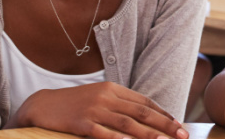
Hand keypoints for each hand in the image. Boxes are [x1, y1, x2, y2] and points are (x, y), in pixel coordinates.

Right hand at [15, 81, 187, 138]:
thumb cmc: (73, 104)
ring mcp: (93, 110)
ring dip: (149, 134)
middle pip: (141, 112)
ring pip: (127, 123)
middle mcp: (106, 97)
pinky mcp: (81, 123)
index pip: (144, 101)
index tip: (178, 124)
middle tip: (182, 135)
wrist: (42, 105)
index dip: (163, 113)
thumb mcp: (98, 97)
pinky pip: (103, 133)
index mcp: (112, 89)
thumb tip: (144, 116)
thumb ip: (119, 104)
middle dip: (165, 125)